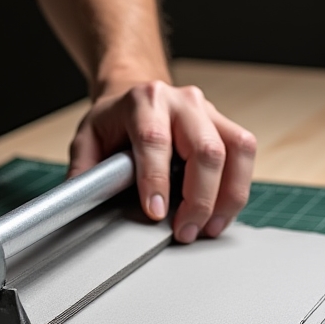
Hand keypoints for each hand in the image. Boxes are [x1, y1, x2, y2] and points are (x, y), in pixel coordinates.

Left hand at [69, 80, 255, 242]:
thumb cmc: (115, 119)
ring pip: (236, 151)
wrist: (138, 92)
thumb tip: (80, 202)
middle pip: (205, 149)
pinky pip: (245, 156)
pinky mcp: (226, 126)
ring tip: (209, 227)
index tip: (156, 213)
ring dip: (227, 196)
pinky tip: (221, 213)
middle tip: (184, 231)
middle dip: (199, 198)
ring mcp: (210, 111)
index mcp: (144, 100)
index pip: (155, 140)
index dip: (157, 179)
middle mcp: (183, 101)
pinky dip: (237, 189)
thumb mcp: (88, 138)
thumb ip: (84, 170)